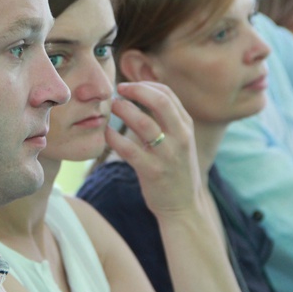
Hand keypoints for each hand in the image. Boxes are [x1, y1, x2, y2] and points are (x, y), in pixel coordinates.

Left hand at [106, 81, 201, 216]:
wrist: (184, 207)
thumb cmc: (176, 169)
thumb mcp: (179, 141)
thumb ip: (166, 120)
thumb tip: (140, 95)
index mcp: (186, 126)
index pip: (167, 94)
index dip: (145, 85)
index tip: (128, 86)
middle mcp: (180, 137)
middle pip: (159, 101)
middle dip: (135, 91)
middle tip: (118, 91)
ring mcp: (168, 154)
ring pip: (143, 123)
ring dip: (123, 110)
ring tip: (112, 108)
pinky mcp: (152, 171)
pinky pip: (128, 149)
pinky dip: (114, 137)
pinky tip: (106, 132)